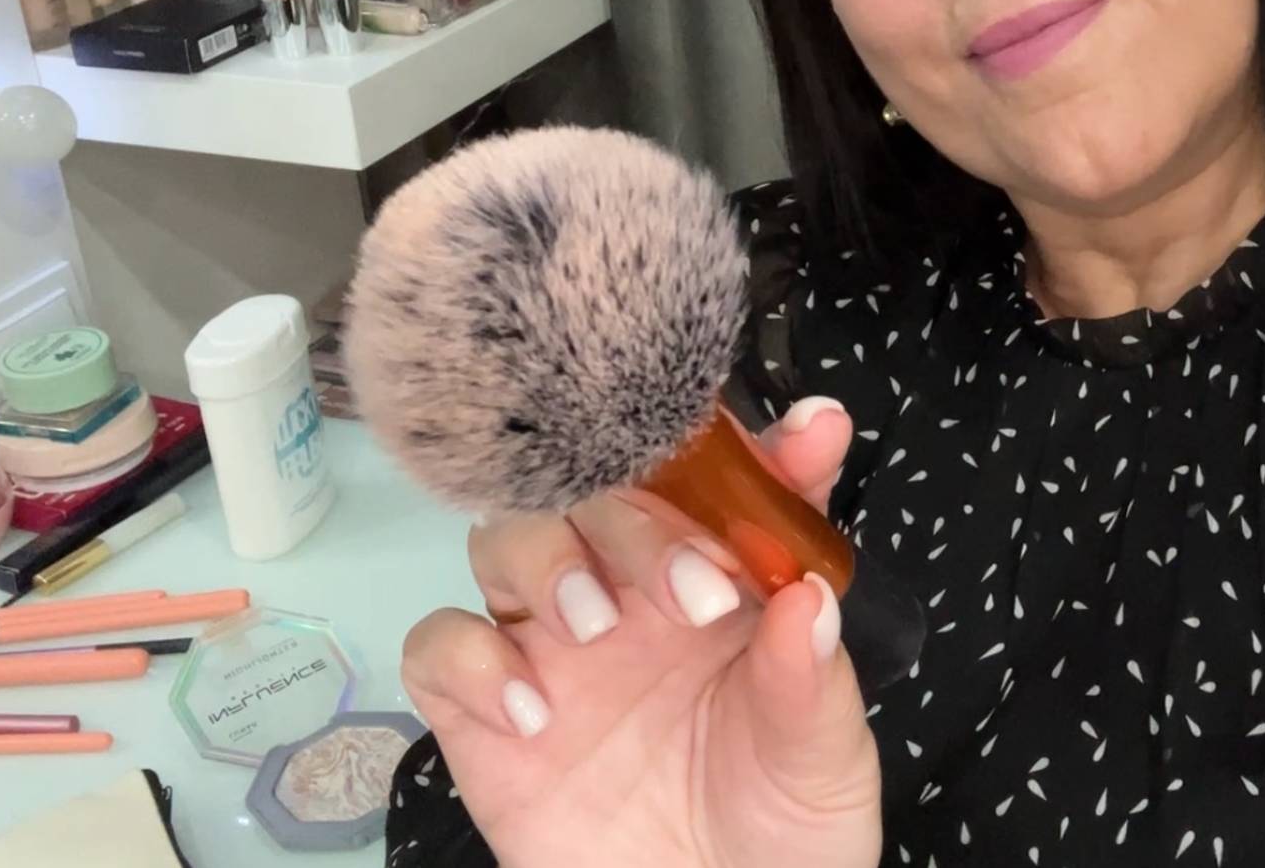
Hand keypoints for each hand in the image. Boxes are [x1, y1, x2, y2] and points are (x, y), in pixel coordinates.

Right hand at [399, 396, 879, 867]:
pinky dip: (473, 660)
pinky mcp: (485, 713)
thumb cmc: (779, 832)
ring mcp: (552, 647)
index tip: (812, 436)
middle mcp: (632, 594)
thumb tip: (809, 595)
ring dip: (548, 558)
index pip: (732, 483)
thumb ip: (814, 678)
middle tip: (696, 597)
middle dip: (645, 523)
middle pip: (602, 490)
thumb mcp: (823, 761)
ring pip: (510, 534)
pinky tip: (534, 712)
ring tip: (595, 629)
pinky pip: (440, 644)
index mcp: (724, 582)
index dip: (763, 448)